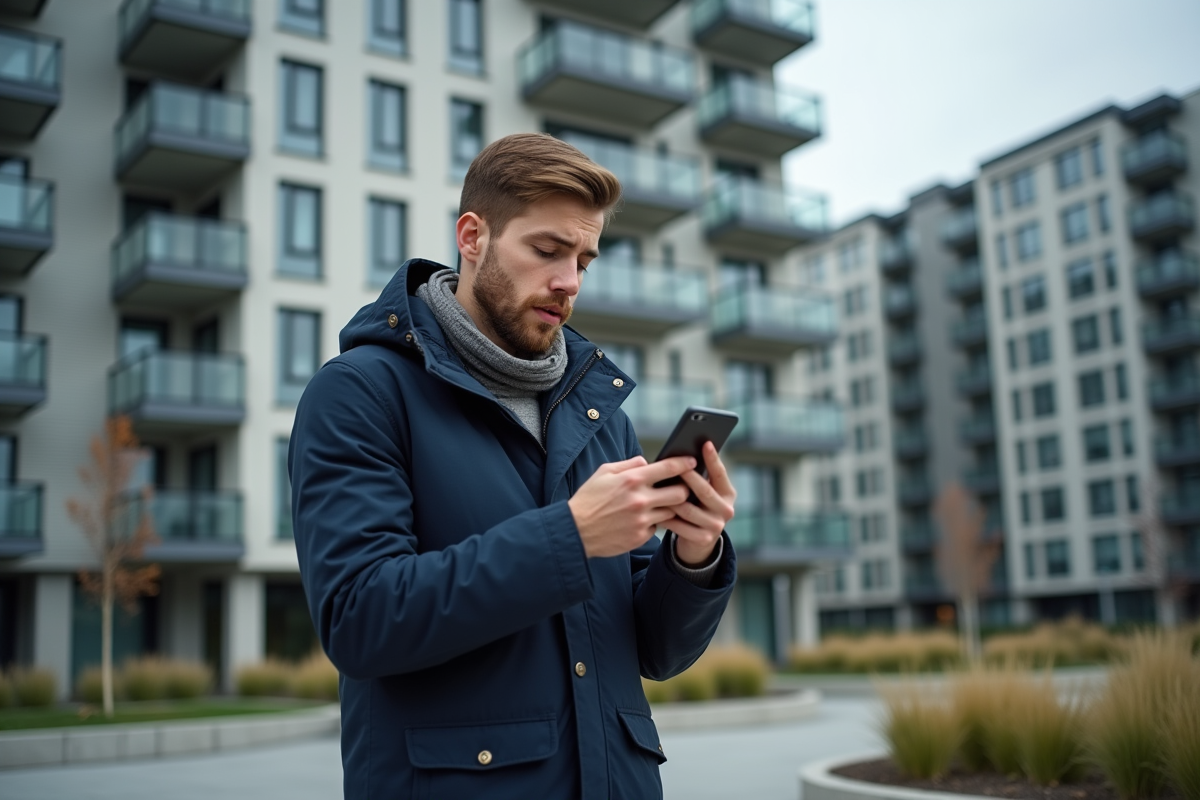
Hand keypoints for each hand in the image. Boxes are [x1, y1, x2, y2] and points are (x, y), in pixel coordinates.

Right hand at [569, 455, 694, 557]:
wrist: (575, 530)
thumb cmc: (588, 498)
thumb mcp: (604, 472)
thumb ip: (629, 465)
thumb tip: (647, 462)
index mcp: (632, 479)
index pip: (668, 468)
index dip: (684, 463)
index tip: (692, 462)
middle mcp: (640, 499)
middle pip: (680, 493)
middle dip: (683, 490)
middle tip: (679, 488)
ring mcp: (642, 520)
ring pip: (672, 512)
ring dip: (669, 508)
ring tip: (660, 504)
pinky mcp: (640, 536)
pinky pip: (657, 527)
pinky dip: (653, 522)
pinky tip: (642, 519)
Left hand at [667, 442, 735, 565]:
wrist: (698, 542)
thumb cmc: (696, 507)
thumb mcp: (702, 494)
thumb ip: (699, 479)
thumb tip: (684, 457)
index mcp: (728, 494)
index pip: (720, 473)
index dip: (713, 458)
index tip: (706, 443)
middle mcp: (726, 509)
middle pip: (704, 491)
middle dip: (689, 477)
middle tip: (675, 467)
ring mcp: (716, 526)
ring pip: (688, 509)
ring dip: (671, 500)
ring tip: (657, 490)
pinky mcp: (703, 539)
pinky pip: (680, 525)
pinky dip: (666, 518)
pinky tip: (655, 511)